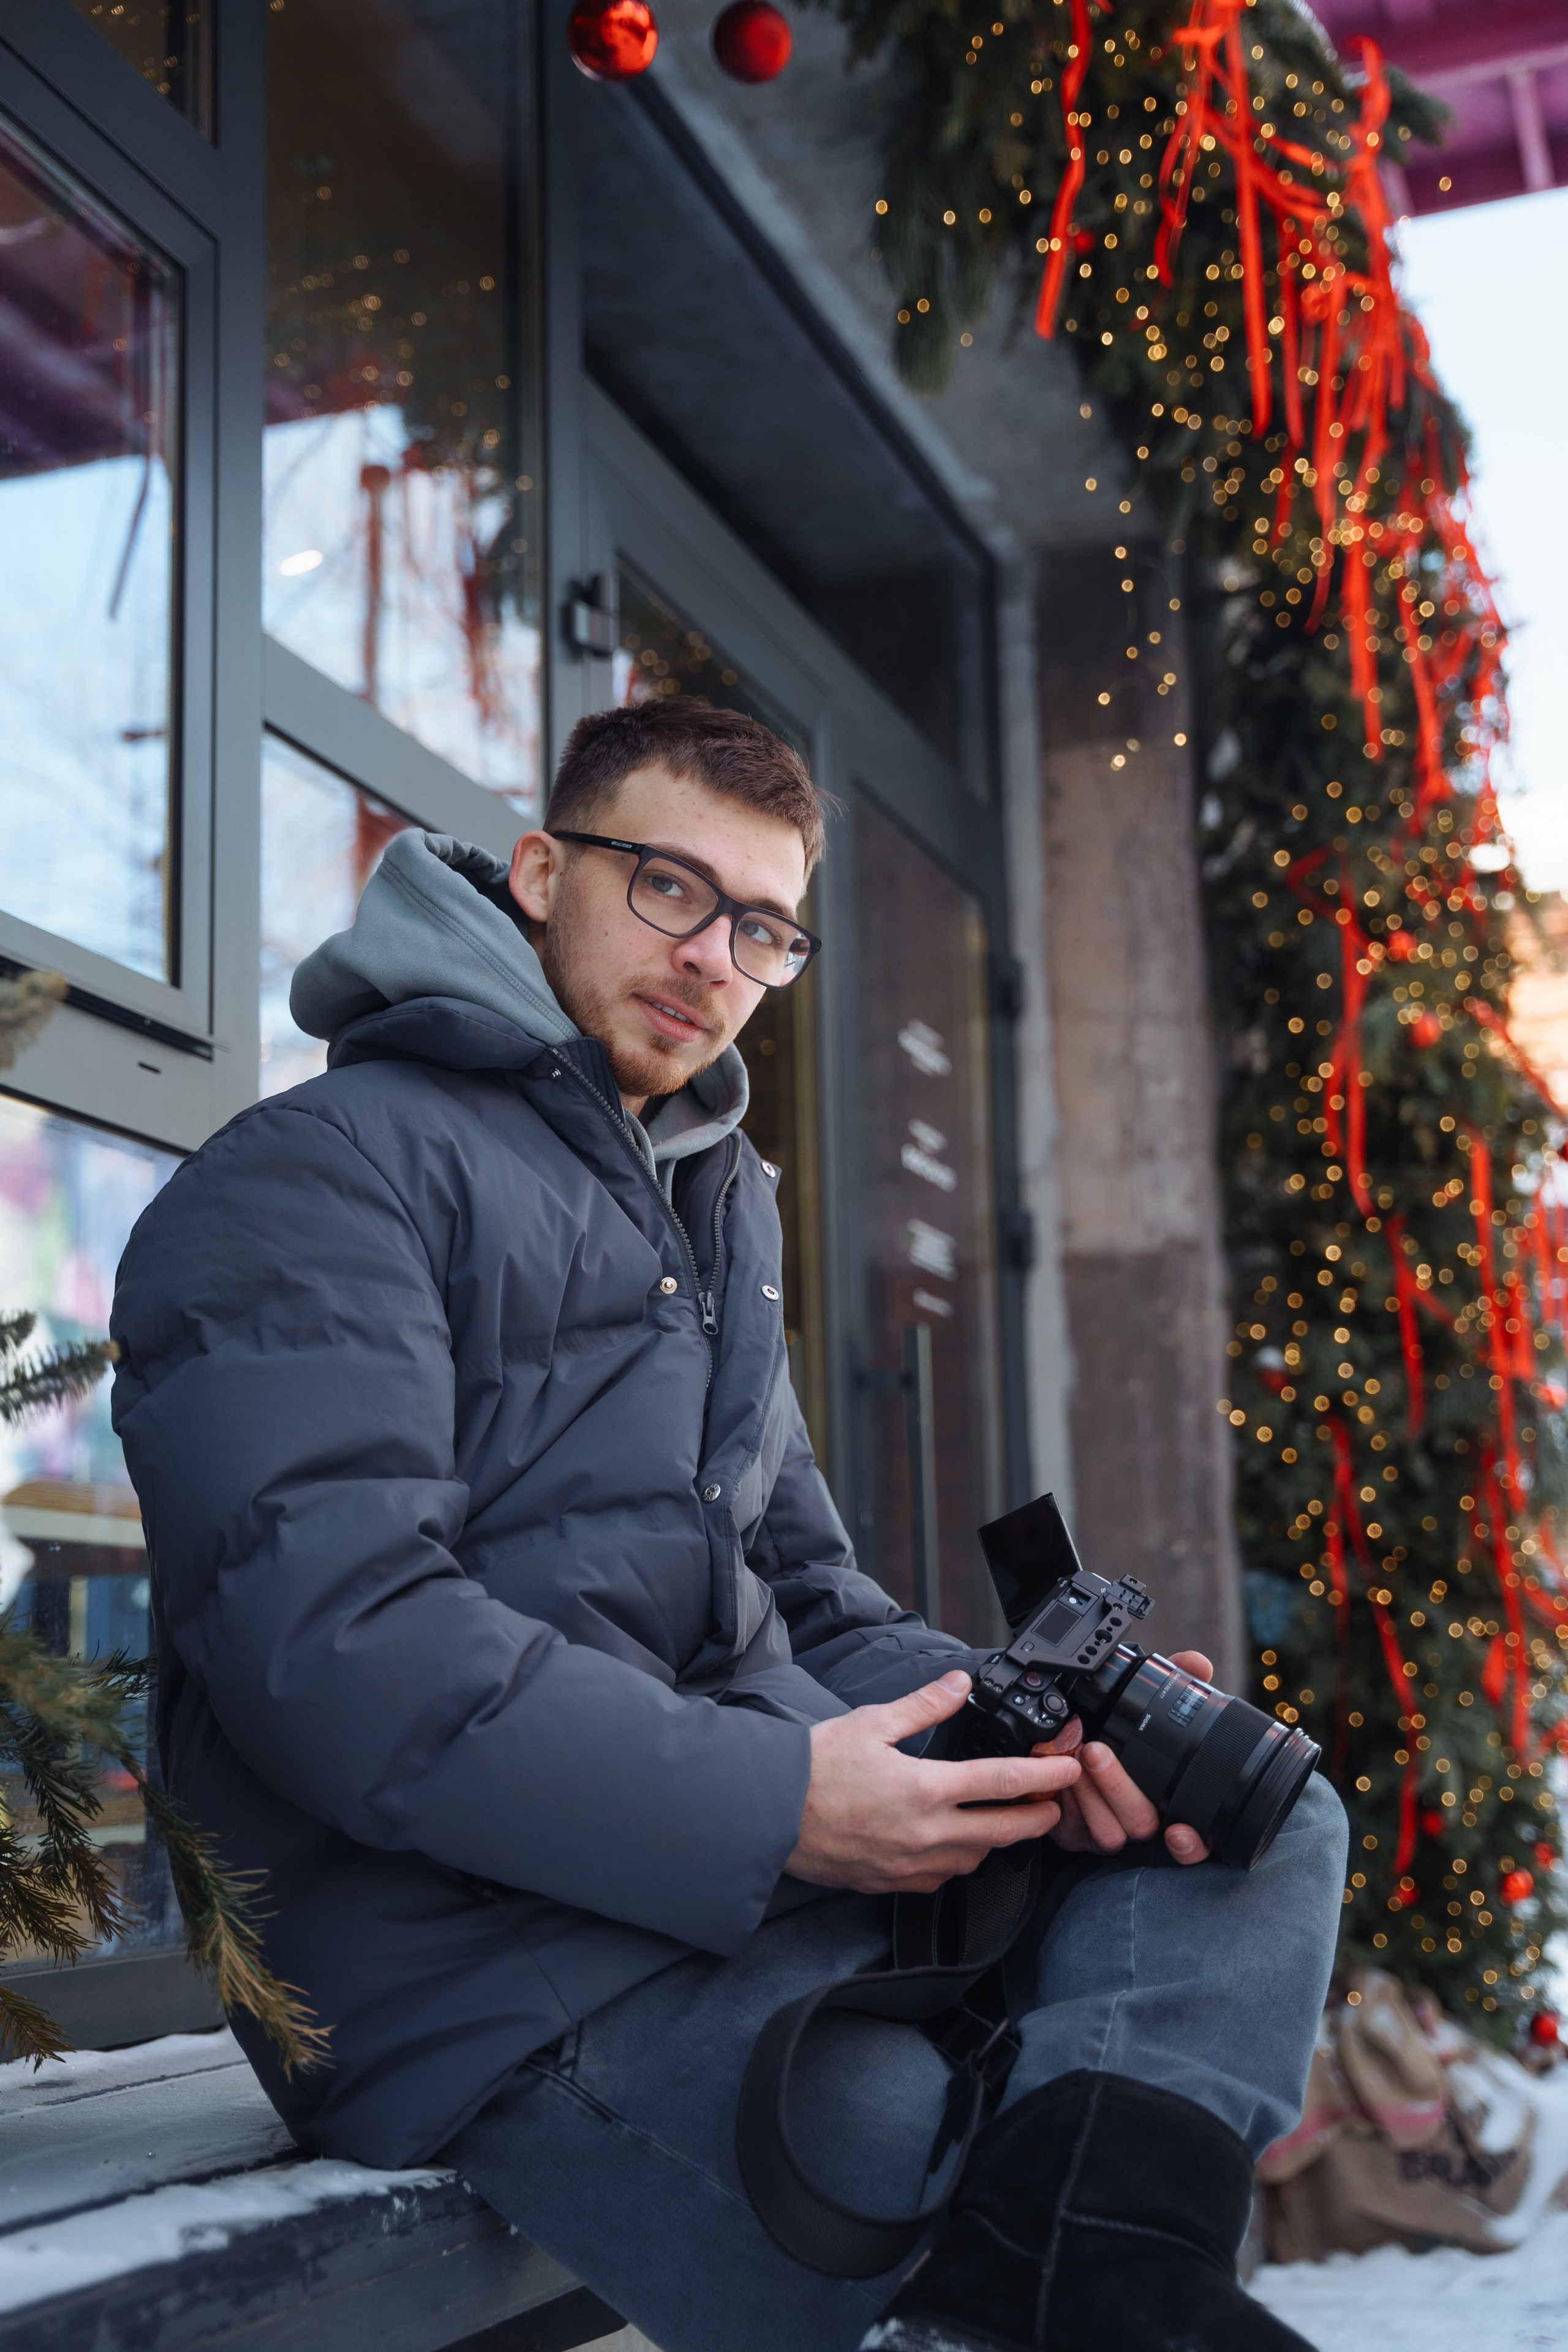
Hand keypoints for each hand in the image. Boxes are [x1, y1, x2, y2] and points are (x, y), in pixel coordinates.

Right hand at [786, 1671, 1082, 1895]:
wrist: (769, 1814)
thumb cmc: (815, 1767)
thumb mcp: (872, 1722)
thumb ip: (924, 1706)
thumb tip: (959, 1684)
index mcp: (925, 1788)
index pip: (1003, 1781)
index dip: (1045, 1776)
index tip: (1068, 1770)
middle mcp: (925, 1832)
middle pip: (1004, 1831)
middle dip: (1038, 1818)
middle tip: (1054, 1805)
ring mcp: (910, 1863)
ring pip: (975, 1858)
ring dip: (997, 1839)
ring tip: (1004, 1819)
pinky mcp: (891, 1882)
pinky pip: (941, 1878)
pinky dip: (958, 1861)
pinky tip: (954, 1845)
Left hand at [1033, 1651, 1213, 1866]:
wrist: (1079, 1746)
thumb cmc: (1123, 1733)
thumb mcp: (1150, 1706)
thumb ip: (1176, 1684)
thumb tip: (1197, 1665)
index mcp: (1168, 1803)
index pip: (1193, 1841)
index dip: (1192, 1845)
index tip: (1180, 1831)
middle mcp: (1141, 1822)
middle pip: (1141, 1824)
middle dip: (1118, 1789)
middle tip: (1096, 1750)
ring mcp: (1108, 1831)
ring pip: (1106, 1831)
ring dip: (1088, 1792)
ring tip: (1074, 1753)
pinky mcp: (1074, 1835)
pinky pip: (1071, 1830)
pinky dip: (1065, 1802)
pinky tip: (1058, 1776)